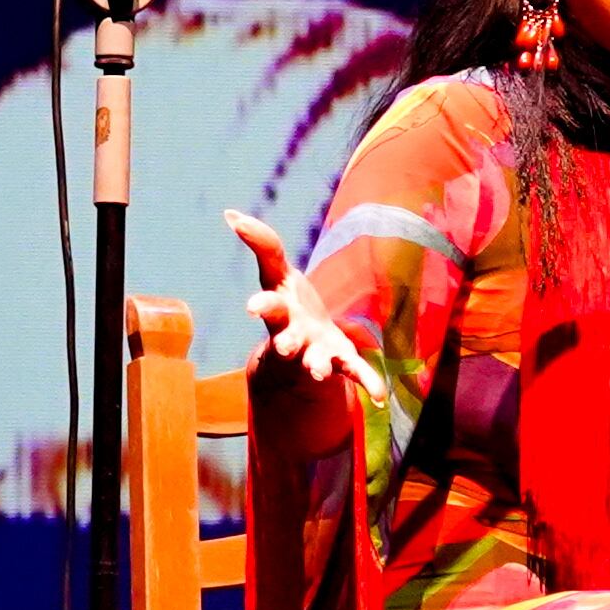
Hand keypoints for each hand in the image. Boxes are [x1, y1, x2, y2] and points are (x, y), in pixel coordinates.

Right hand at [225, 209, 385, 407]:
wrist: (301, 347)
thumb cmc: (287, 304)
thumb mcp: (276, 273)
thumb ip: (261, 244)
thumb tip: (230, 214)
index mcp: (280, 312)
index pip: (269, 306)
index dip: (262, 305)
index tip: (252, 307)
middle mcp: (294, 336)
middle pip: (288, 340)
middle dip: (286, 343)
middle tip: (284, 348)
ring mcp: (316, 352)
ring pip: (316, 361)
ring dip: (317, 366)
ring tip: (319, 372)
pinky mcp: (340, 362)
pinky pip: (354, 373)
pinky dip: (367, 383)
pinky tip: (379, 395)